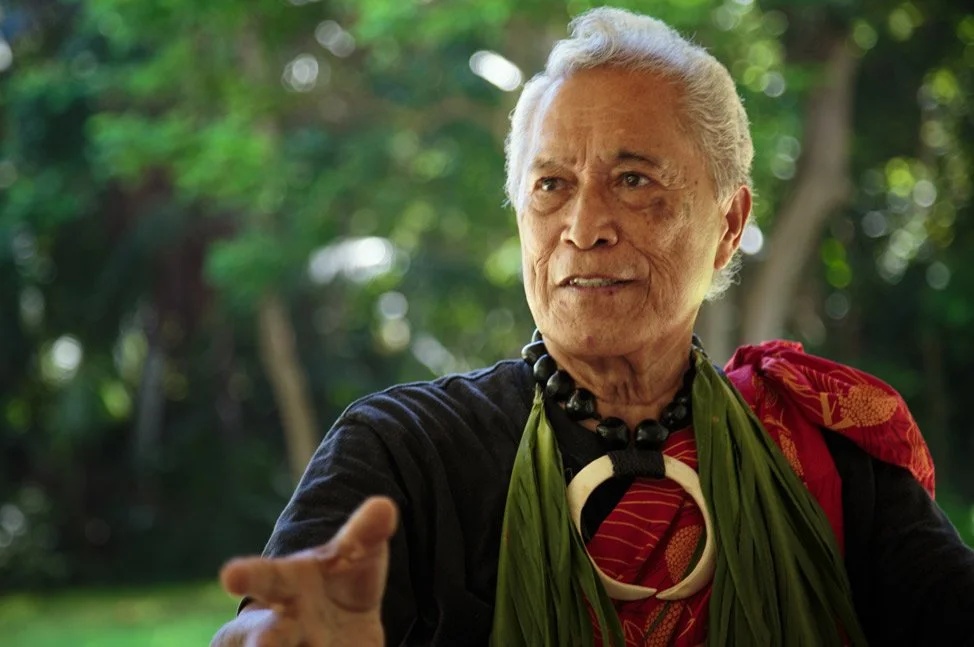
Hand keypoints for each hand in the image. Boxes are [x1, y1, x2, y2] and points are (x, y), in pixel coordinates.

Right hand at [212, 496, 397, 646]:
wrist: (336, 629)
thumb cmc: (338, 583)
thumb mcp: (352, 557)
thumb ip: (365, 535)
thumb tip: (385, 505)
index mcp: (285, 586)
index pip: (265, 578)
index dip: (247, 576)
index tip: (230, 575)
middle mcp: (275, 628)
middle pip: (264, 637)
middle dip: (264, 641)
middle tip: (264, 644)